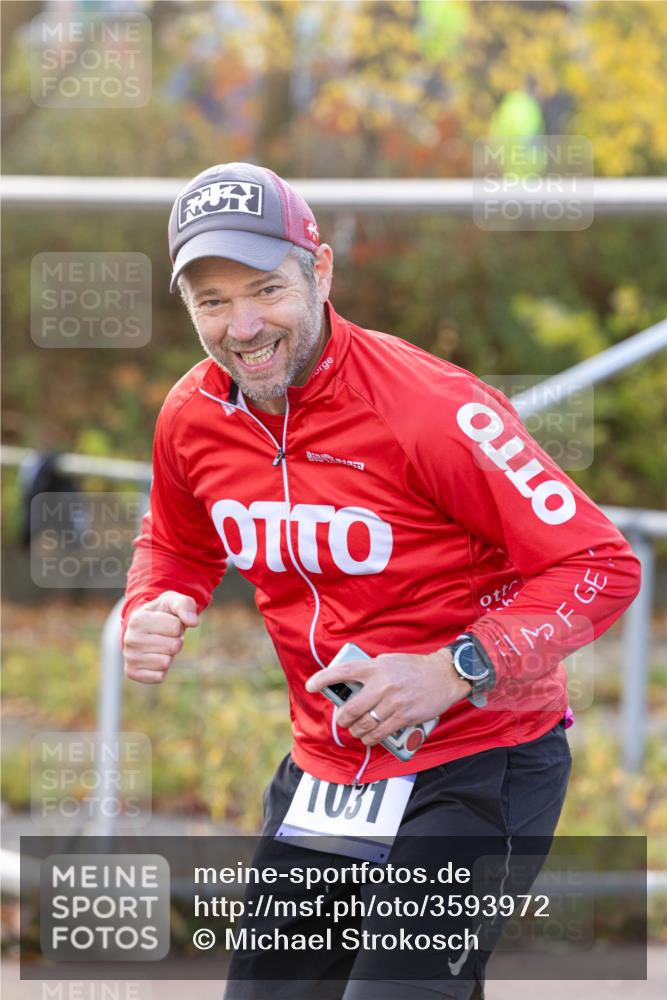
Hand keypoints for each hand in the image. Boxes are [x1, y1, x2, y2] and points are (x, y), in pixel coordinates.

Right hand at [123, 591, 198, 683]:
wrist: (144, 627)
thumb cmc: (162, 613)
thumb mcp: (173, 601)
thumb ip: (185, 605)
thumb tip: (193, 622)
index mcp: (137, 619)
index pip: (176, 627)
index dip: (179, 625)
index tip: (169, 622)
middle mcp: (129, 639)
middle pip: (173, 646)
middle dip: (176, 640)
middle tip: (166, 636)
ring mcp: (129, 657)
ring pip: (166, 663)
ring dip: (169, 655)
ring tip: (160, 646)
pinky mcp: (132, 672)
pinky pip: (158, 677)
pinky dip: (162, 669)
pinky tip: (154, 657)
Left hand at [305, 650, 471, 746]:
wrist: (443, 676)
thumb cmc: (413, 668)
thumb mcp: (389, 661)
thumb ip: (370, 671)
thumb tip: (350, 682)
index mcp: (375, 667)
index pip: (343, 672)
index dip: (323, 679)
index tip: (310, 685)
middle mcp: (382, 684)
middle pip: (351, 708)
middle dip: (343, 718)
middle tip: (343, 719)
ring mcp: (393, 702)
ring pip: (364, 724)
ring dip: (356, 731)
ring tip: (356, 730)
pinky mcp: (404, 717)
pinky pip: (380, 734)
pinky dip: (370, 739)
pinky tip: (368, 738)